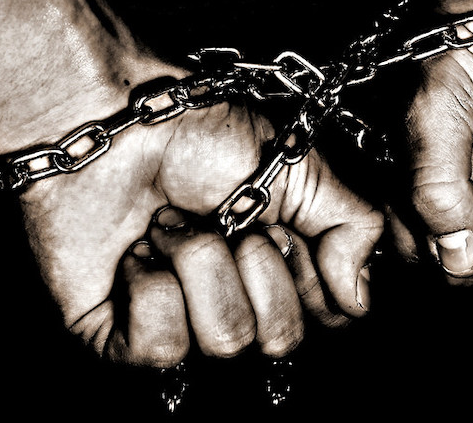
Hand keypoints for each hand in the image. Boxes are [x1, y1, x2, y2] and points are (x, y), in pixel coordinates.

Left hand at [20, 86, 382, 366]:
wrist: (113, 124)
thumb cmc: (200, 135)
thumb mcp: (299, 170)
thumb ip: (351, 226)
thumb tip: (358, 299)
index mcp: (277, 265)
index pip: (326, 316)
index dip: (306, 272)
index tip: (277, 223)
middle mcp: (234, 297)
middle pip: (281, 339)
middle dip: (254, 266)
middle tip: (222, 217)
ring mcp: (180, 320)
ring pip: (226, 341)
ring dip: (199, 263)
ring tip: (169, 225)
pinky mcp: (121, 336)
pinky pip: (163, 348)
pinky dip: (150, 287)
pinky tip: (135, 253)